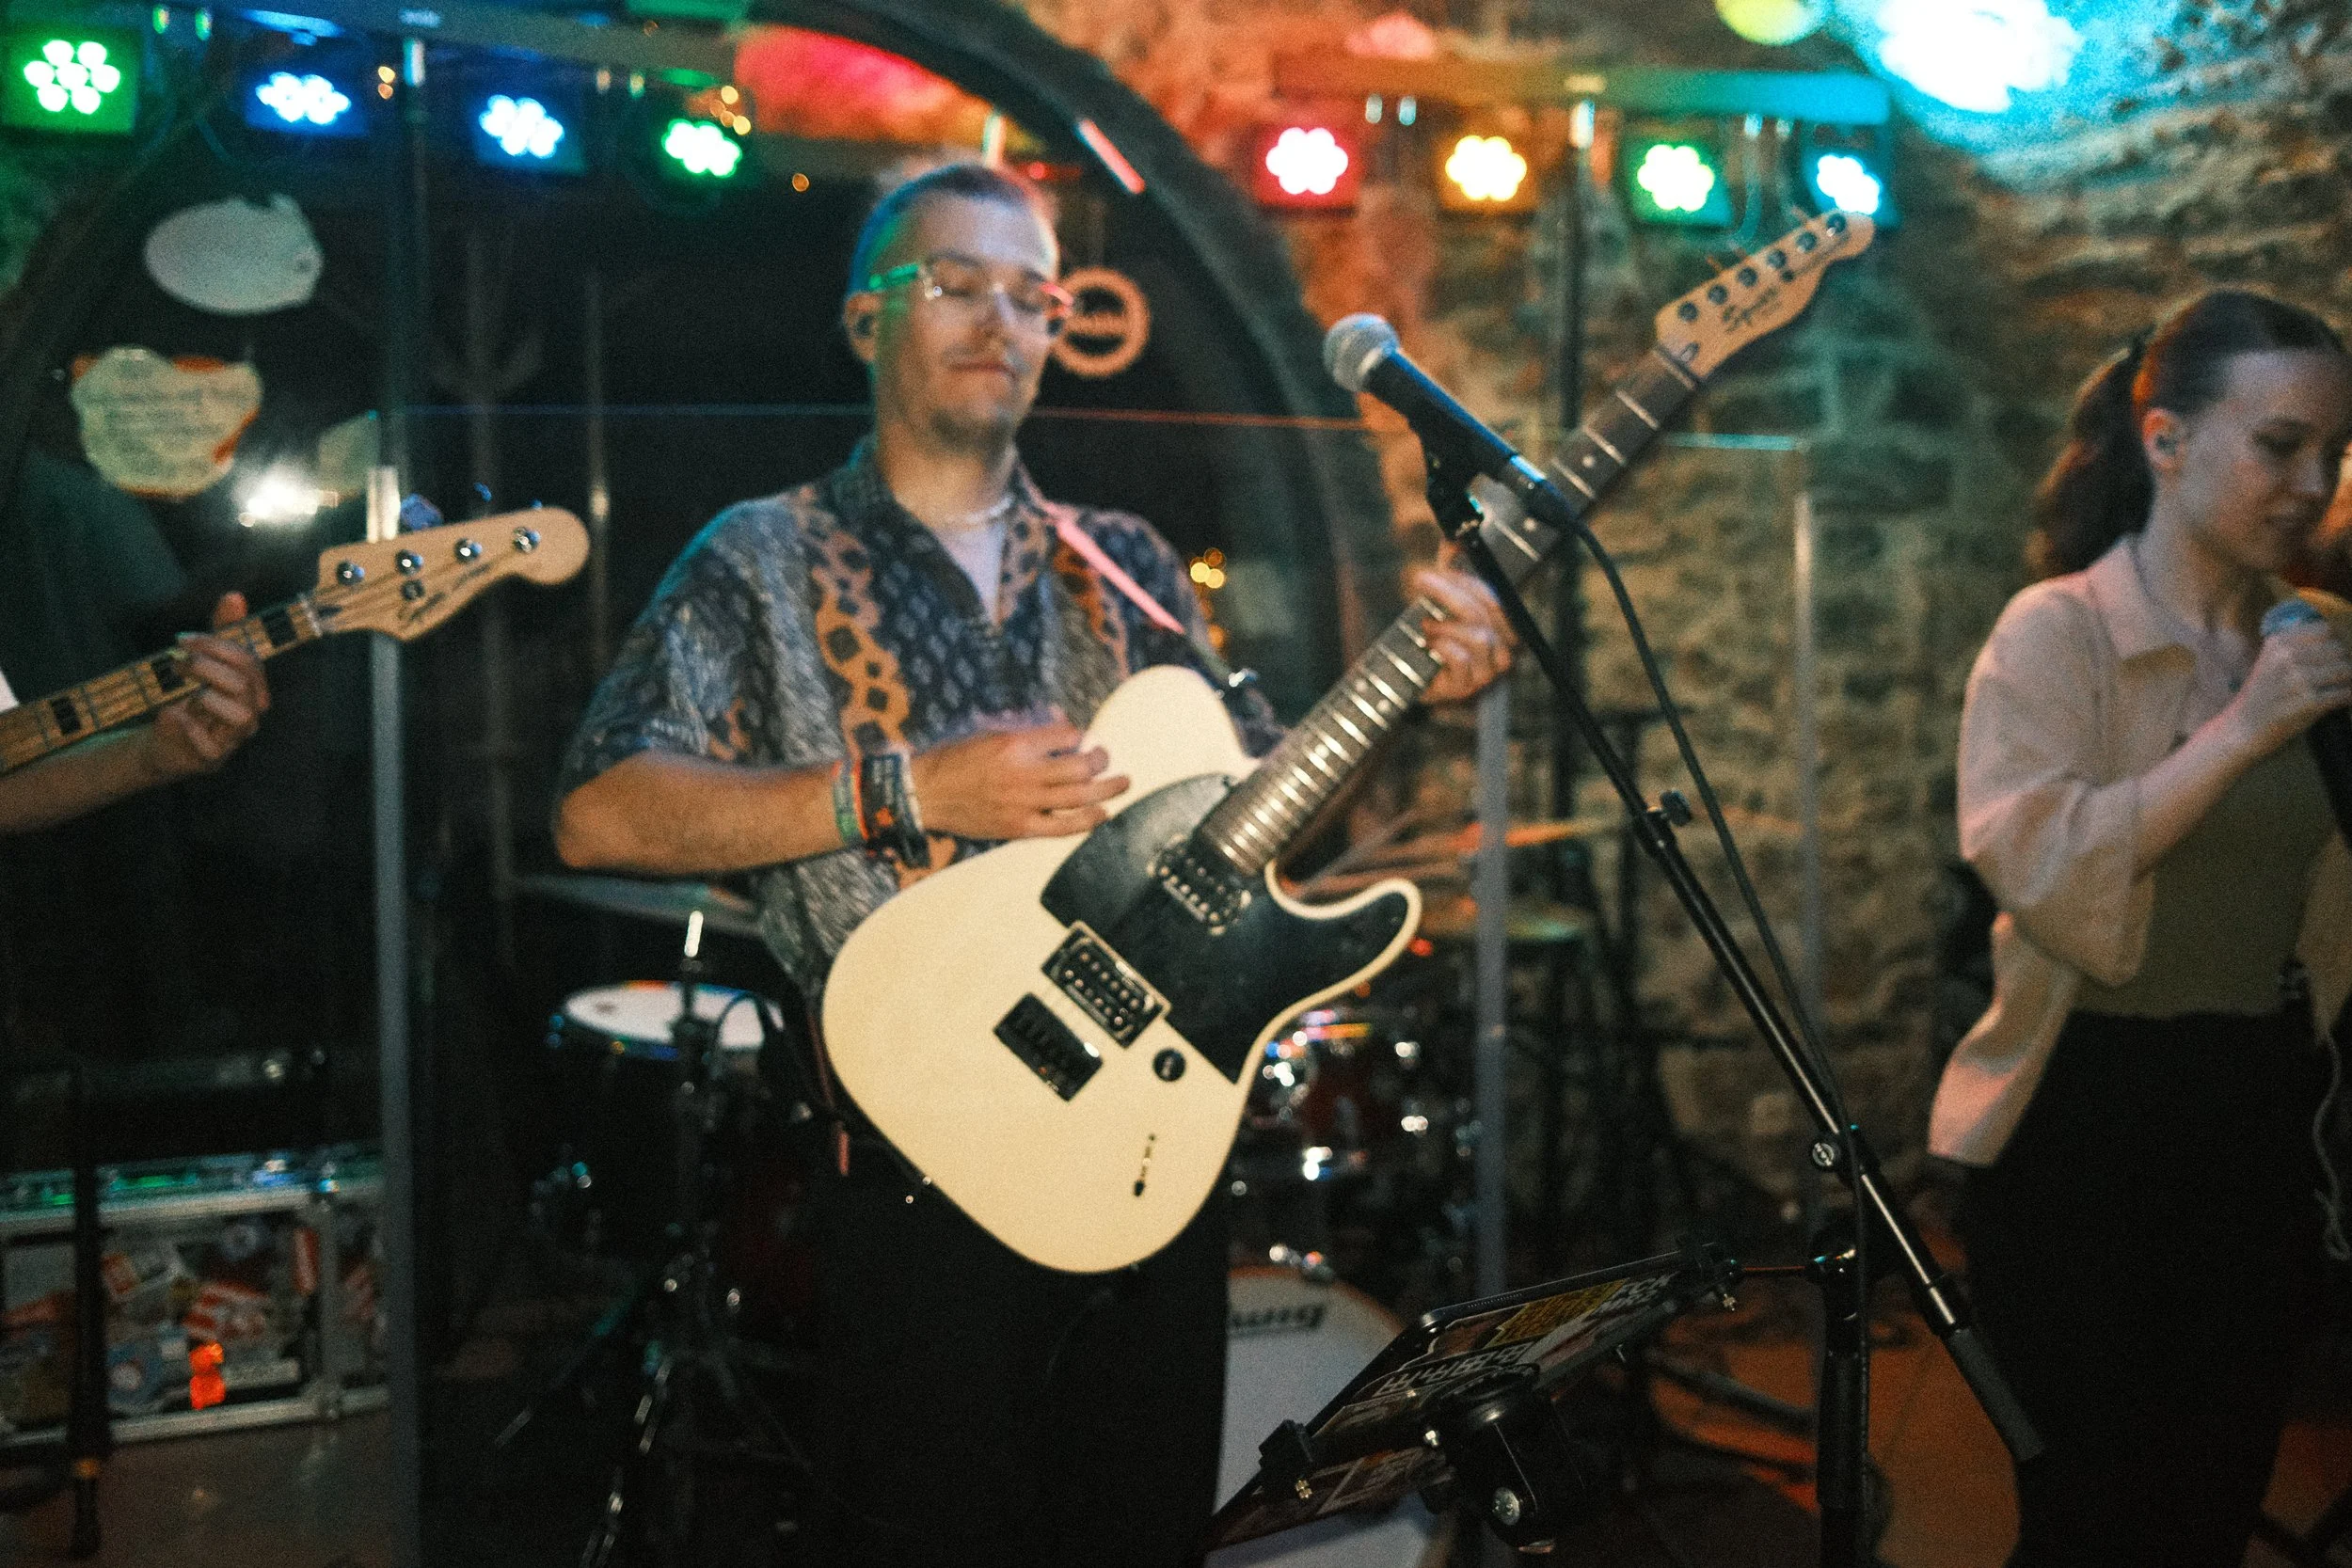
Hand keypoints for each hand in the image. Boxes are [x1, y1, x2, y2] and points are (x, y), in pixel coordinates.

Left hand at [143, 593, 269, 782]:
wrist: (163, 741)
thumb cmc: (189, 699)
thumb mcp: (203, 663)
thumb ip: (221, 633)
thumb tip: (234, 596)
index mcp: (253, 688)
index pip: (249, 661)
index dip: (216, 646)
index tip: (182, 640)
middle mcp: (251, 713)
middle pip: (245, 685)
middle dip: (207, 667)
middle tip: (177, 661)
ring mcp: (233, 738)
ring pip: (242, 716)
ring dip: (208, 696)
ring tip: (183, 690)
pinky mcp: (211, 758)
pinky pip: (211, 747)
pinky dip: (189, 728)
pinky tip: (171, 713)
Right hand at [909, 716, 1130, 839]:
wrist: (925, 794)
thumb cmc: (954, 760)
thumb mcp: (988, 733)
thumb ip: (1024, 733)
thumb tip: (1059, 732)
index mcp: (1014, 744)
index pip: (1065, 735)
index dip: (1078, 736)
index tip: (1080, 739)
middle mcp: (1023, 772)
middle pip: (1079, 767)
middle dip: (1100, 760)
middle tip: (1107, 758)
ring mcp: (1023, 802)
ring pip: (1078, 796)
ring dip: (1106, 790)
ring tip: (1123, 783)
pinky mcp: (1019, 827)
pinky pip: (1061, 826)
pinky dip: (1086, 821)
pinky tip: (1102, 815)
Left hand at [1412, 562, 1513, 703]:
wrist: (1414, 678)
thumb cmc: (1435, 638)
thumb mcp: (1443, 601)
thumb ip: (1451, 570)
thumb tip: (1452, 540)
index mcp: (1504, 630)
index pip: (1496, 600)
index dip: (1470, 581)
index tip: (1444, 565)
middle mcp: (1502, 653)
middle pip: (1483, 614)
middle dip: (1450, 593)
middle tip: (1422, 580)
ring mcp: (1486, 673)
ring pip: (1477, 637)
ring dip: (1445, 625)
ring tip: (1427, 624)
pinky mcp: (1465, 687)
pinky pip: (1460, 658)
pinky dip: (1442, 645)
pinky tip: (1430, 644)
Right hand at [2224, 619, 2351, 758]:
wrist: (2244, 727)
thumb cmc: (2264, 694)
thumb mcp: (2270, 660)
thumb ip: (2296, 645)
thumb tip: (2336, 636)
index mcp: (2277, 642)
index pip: (2325, 630)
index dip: (2333, 642)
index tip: (2331, 656)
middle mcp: (2286, 657)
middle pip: (2337, 649)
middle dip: (2341, 662)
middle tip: (2336, 675)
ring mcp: (2297, 679)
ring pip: (2345, 670)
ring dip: (2347, 680)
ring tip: (2339, 687)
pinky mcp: (2308, 701)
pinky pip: (2344, 693)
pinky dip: (2346, 697)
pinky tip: (2340, 700)